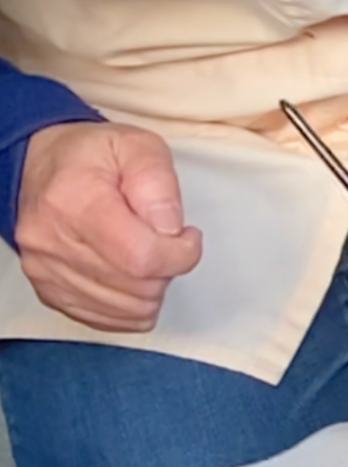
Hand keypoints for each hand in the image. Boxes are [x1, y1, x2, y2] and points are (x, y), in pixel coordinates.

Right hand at [16, 122, 201, 330]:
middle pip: (138, 287)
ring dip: (152, 288)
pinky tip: (131, 276)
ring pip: (128, 310)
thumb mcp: (138, 146)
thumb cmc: (91, 157)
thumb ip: (159, 183)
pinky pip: (108, 320)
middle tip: (164, 241)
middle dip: (168, 269)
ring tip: (145, 253)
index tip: (187, 237)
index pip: (141, 257)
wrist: (41, 167)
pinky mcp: (50, 292)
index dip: (181, 255)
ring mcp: (47, 271)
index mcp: (74, 201)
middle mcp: (52, 242)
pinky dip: (132, 306)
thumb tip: (170, 229)